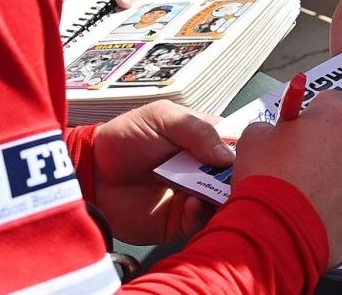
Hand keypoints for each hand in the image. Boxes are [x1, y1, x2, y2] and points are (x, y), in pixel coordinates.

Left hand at [86, 101, 231, 245]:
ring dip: (221, 199)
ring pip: (221, 202)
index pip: (235, 146)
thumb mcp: (161, 118)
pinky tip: (192, 204)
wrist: (92, 172)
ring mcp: (192, 195)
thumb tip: (227, 153)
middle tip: (233, 180)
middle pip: (233, 177)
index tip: (249, 156)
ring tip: (213, 193)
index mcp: (202, 140)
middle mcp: (202, 169)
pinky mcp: (179, 221)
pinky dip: (200, 215)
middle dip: (236, 179)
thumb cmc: (124, 138)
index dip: (244, 151)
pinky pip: (200, 222)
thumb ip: (196, 130)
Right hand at [232, 90, 341, 264]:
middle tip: (298, 166)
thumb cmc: (266, 178)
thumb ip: (272, 128)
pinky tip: (314, 216)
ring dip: (335, 177)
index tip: (297, 132)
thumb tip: (278, 134)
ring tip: (305, 197)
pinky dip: (339, 205)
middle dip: (326, 147)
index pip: (331, 101)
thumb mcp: (254, 139)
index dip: (312, 116)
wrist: (279, 234)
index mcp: (334, 117)